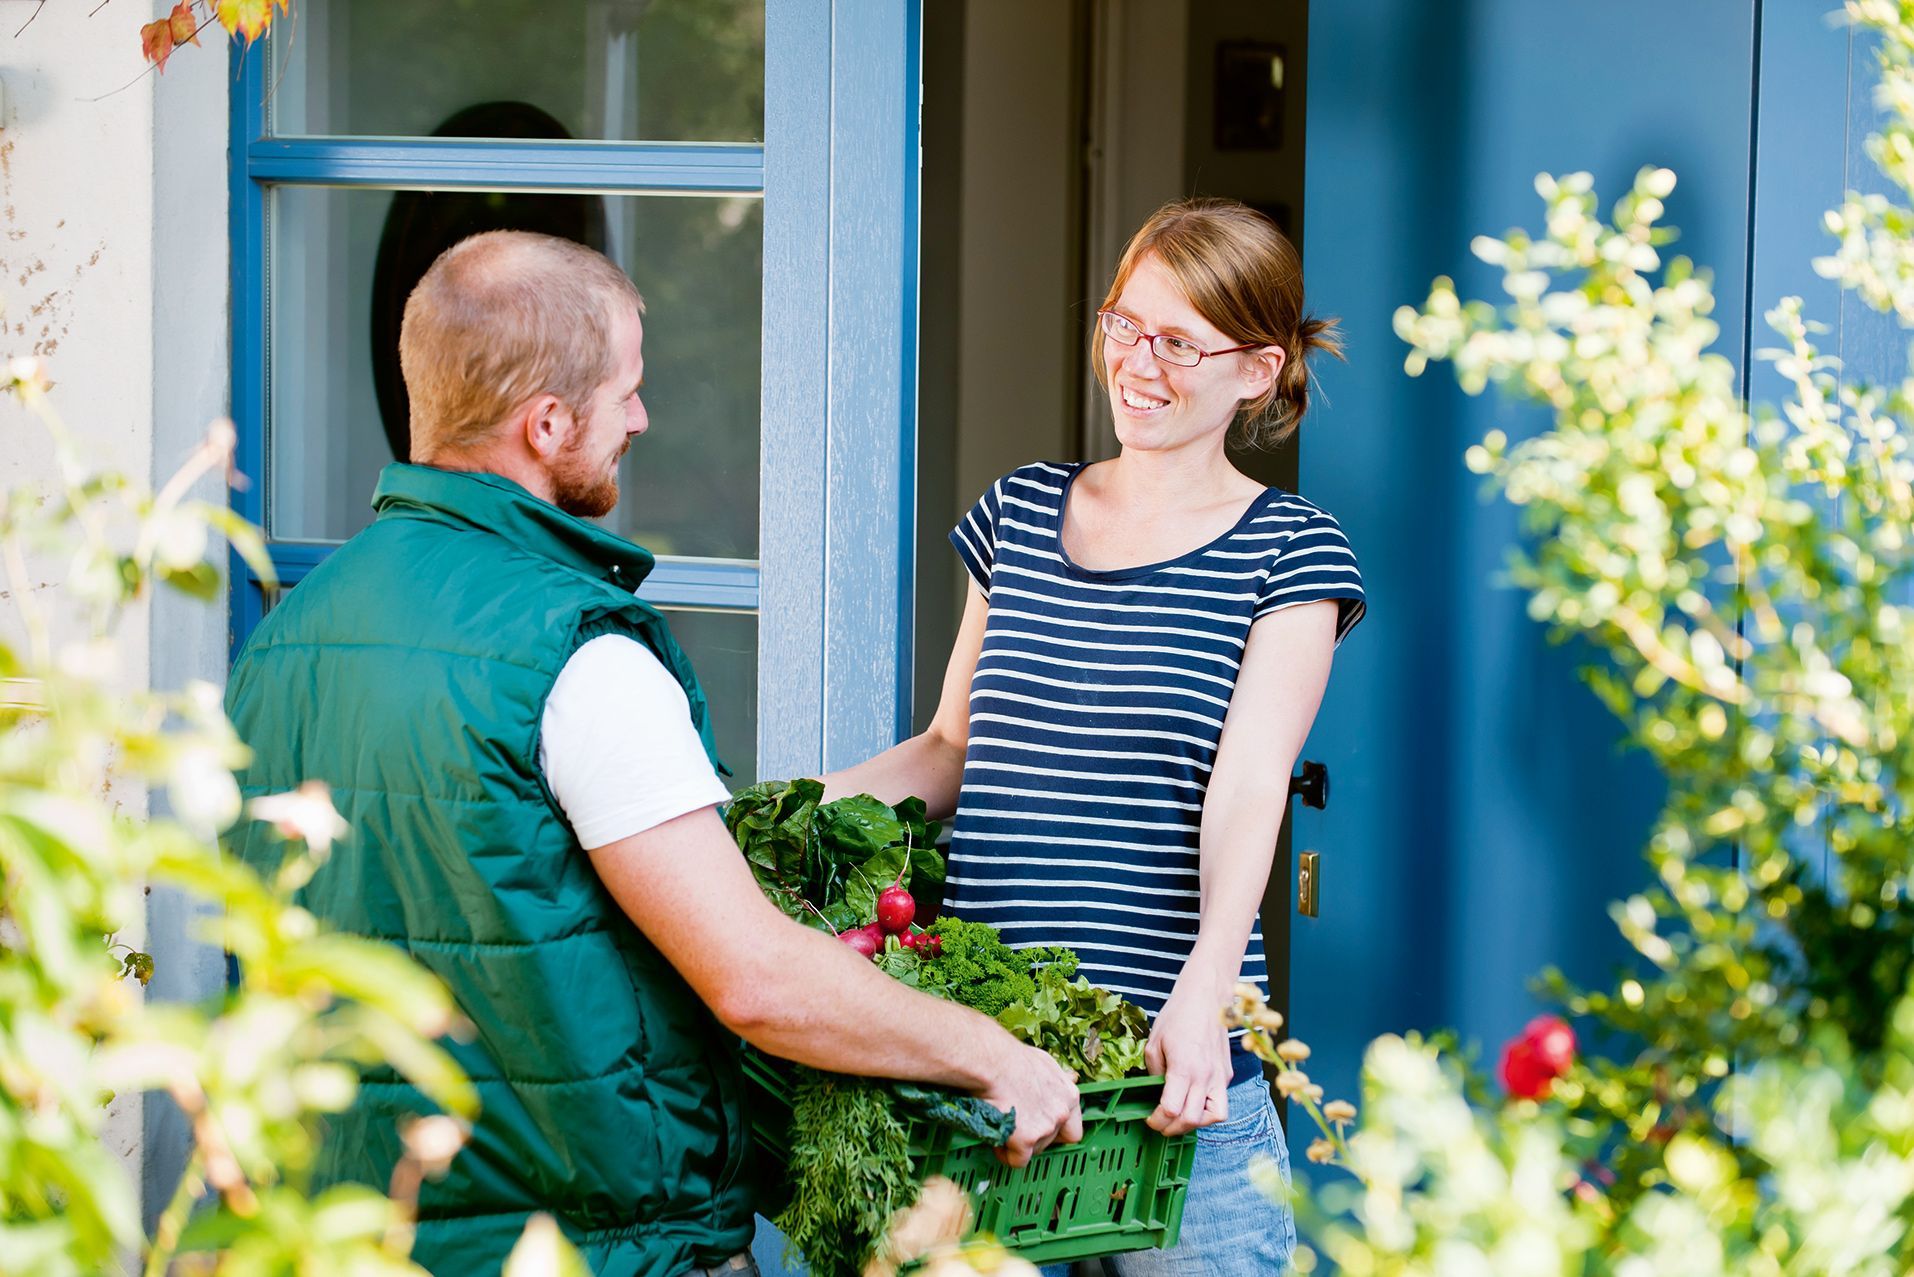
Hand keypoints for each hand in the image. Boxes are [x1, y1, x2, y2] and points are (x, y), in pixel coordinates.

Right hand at [980, 1042, 1082, 1166]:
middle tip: (1017, 1127)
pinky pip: (1018, 1160)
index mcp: (1068, 1095)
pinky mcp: (1026, 1141)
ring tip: (1001, 1126)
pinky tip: (997, 1139)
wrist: (991, 1063)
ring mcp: (1045, 1128)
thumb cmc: (1010, 1057)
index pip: (1073, 1128)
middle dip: (1035, 1138)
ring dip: (1018, 1144)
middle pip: (1051, 1140)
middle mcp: (1061, 1113)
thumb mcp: (1042, 1062)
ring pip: (1034, 1150)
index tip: (1042, 1128)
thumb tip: (1070, 1077)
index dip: (1056, 1131)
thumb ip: (1057, 1079)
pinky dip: (1006, 1154)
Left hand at [1145, 983, 1232, 1136]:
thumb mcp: (1154, 1043)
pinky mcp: (1227, 1074)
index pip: (1171, 1109)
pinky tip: (1194, 1102)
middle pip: (1192, 1120)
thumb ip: (1154, 1072)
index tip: (1149, 1119)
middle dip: (1172, 1128)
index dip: (1157, 1121)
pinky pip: (1221, 1102)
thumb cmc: (1179, 1014)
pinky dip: (1207, 1109)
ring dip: (1195, 1123)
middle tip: (1161, 1124)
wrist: (1206, 996)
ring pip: (1215, 1116)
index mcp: (1184, 1068)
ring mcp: (1220, 1076)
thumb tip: (1155, 1091)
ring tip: (1180, 1117)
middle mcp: (1206, 1076)